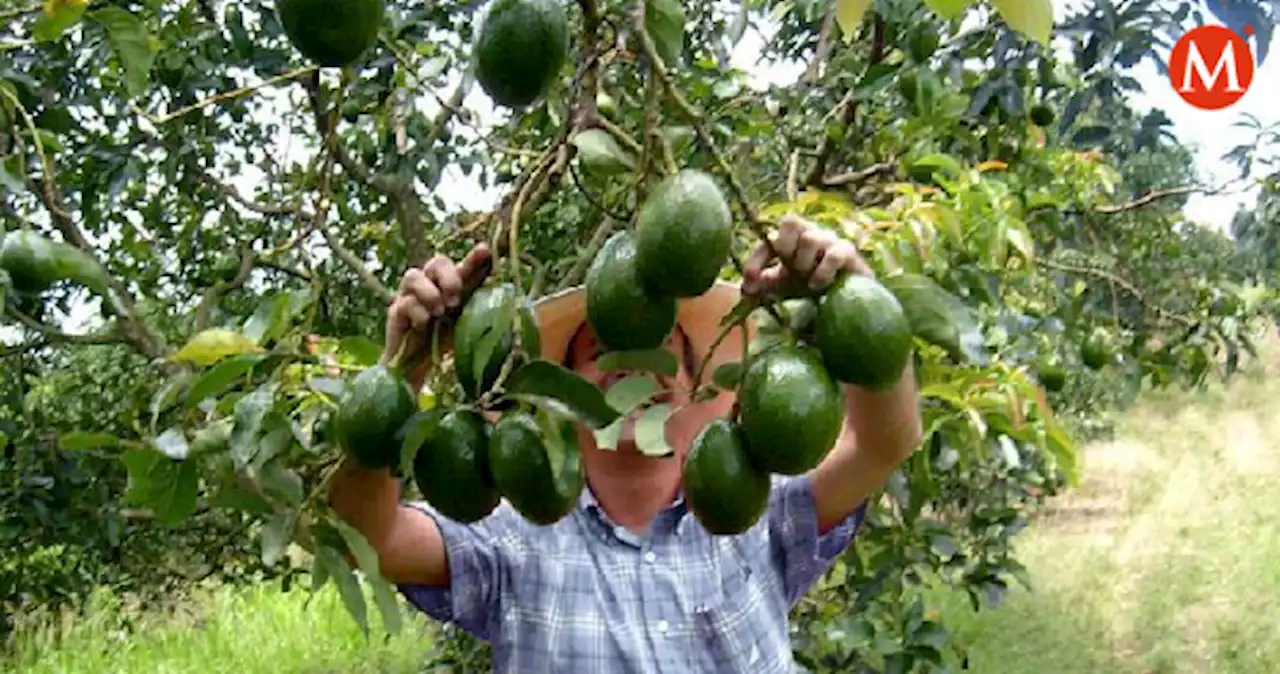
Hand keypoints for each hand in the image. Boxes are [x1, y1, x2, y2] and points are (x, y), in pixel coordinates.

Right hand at [382, 243, 491, 382]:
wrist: (418, 369)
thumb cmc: (445, 342)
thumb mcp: (467, 325)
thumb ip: (481, 308)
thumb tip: (509, 296)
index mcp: (452, 287)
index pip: (464, 266)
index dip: (474, 257)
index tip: (485, 250)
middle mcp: (431, 285)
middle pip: (436, 261)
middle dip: (448, 278)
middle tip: (454, 301)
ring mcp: (411, 296)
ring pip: (413, 275)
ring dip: (430, 293)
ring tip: (438, 313)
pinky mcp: (395, 311)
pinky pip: (405, 302)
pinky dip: (418, 314)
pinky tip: (423, 327)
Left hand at [741, 214, 870, 296]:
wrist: (846, 295)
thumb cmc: (809, 284)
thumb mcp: (782, 285)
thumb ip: (763, 284)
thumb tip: (746, 290)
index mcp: (790, 237)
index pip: (769, 236)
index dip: (757, 258)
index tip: (751, 280)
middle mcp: (809, 232)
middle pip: (791, 221)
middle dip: (785, 248)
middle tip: (789, 271)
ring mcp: (829, 239)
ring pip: (810, 238)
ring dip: (803, 263)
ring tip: (806, 282)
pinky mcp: (848, 252)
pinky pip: (834, 254)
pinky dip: (822, 272)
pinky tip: (818, 285)